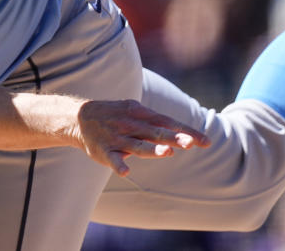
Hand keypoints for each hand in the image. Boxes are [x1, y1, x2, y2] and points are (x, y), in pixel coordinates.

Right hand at [71, 99, 210, 176]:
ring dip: (152, 149)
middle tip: (190, 144)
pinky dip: (119, 164)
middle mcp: (131, 125)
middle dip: (173, 138)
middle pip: (156, 133)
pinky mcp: (104, 150)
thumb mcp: (135, 114)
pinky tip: (126, 171)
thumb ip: (158, 125)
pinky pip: (113, 159)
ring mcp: (117, 138)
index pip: (168, 123)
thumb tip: (186, 136)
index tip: (206, 141)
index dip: (186, 132)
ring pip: (137, 145)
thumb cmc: (115, 116)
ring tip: (167, 153)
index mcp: (140, 115)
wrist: (78, 118)